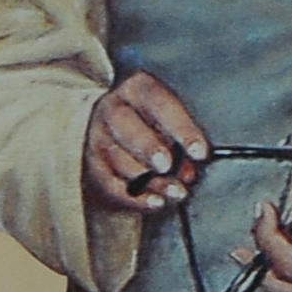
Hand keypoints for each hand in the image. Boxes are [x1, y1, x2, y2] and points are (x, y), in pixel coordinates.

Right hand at [86, 69, 210, 215]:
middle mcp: (111, 109)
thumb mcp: (171, 118)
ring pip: (118, 161)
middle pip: (125, 127)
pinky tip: (155, 202)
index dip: (181, 128)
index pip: (159, 103)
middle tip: (167, 167)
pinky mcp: (91, 165)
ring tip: (175, 192)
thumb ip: (182, 141)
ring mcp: (96, 138)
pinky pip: (109, 185)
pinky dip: (134, 198)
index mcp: (137, 89)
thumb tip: (188, 173)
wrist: (118, 130)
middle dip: (148, 148)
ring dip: (149, 181)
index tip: (200, 151)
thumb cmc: (155, 122)